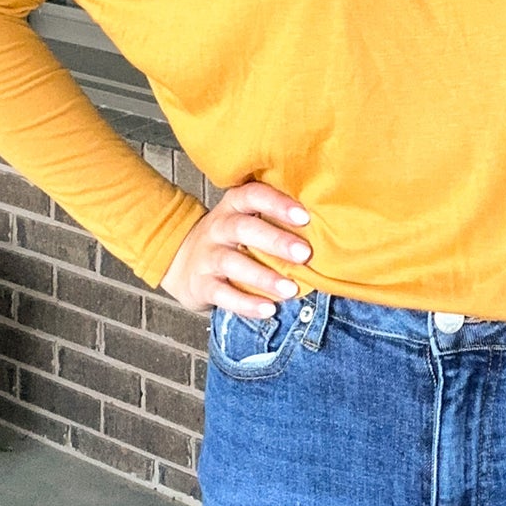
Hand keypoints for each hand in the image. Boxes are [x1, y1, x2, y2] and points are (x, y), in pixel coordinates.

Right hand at [160, 180, 311, 315]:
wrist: (180, 260)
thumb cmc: (230, 238)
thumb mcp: (244, 218)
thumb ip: (273, 216)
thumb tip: (326, 220)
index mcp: (233, 206)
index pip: (252, 195)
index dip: (277, 204)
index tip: (304, 216)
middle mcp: (218, 227)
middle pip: (244, 228)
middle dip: (275, 241)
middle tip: (304, 254)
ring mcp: (207, 257)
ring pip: (233, 263)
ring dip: (264, 277)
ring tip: (291, 290)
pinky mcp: (201, 285)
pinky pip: (222, 295)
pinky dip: (246, 304)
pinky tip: (268, 310)